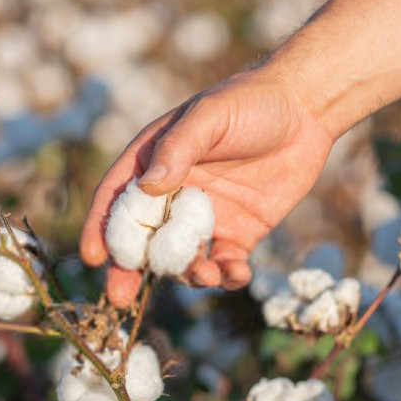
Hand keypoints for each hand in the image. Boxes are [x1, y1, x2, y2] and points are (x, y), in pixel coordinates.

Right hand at [79, 67, 335, 307]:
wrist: (306, 109)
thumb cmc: (249, 102)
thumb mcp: (208, 118)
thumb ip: (178, 150)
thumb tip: (148, 186)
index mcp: (154, 162)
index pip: (118, 199)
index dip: (101, 228)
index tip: (94, 256)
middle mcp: (174, 194)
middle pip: (142, 239)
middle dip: (130, 270)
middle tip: (121, 297)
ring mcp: (206, 217)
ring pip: (182, 259)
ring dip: (186, 274)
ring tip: (203, 273)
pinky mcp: (240, 233)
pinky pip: (225, 265)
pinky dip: (227, 276)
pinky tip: (238, 273)